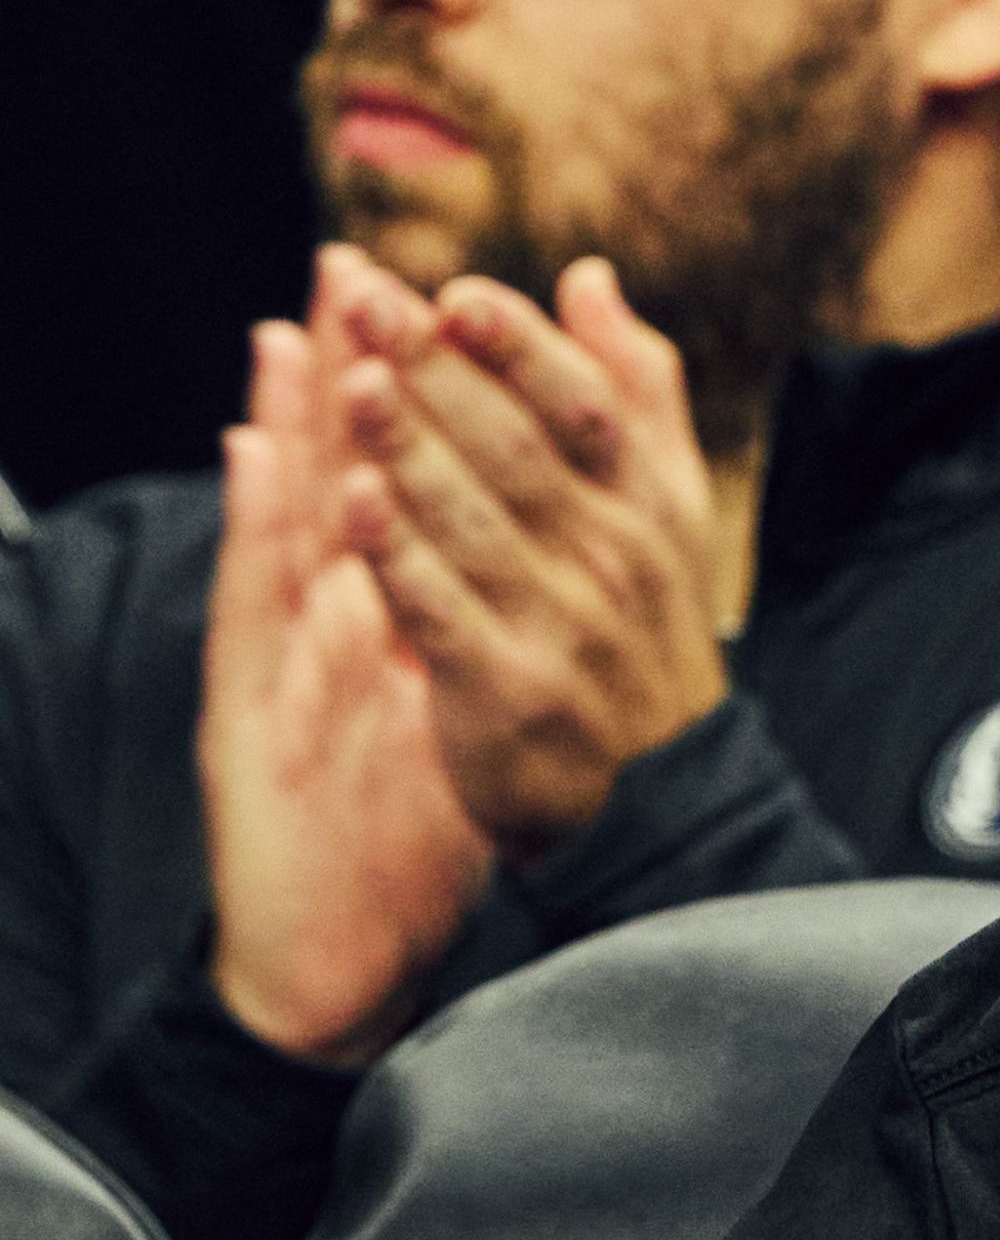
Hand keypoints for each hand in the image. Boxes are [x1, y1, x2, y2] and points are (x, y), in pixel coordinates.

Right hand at [201, 268, 497, 1066]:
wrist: (335, 965)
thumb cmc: (398, 837)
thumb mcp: (450, 717)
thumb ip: (468, 622)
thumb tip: (510, 547)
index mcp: (380, 623)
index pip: (388, 495)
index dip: (401, 403)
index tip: (416, 302)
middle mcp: (325, 632)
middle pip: (334, 487)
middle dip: (345, 377)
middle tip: (347, 273)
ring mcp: (281, 666)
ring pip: (286, 525)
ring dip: (292, 427)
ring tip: (295, 331)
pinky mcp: (249, 715)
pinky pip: (259, 610)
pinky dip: (262, 529)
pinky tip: (256, 459)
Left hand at [325, 248, 730, 854]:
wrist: (661, 788)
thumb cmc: (642, 623)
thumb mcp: (668, 504)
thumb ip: (634, 389)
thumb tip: (587, 277)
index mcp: (649, 500)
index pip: (586, 404)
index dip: (521, 346)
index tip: (457, 292)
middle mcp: (612, 554)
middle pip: (517, 447)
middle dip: (438, 371)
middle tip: (366, 304)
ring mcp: (563, 625)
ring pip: (475, 522)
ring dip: (412, 449)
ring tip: (355, 383)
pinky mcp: (509, 692)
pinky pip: (443, 613)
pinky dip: (400, 556)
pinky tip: (352, 503)